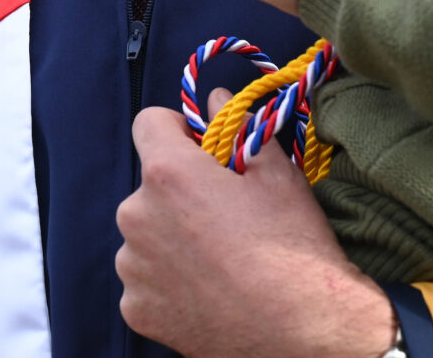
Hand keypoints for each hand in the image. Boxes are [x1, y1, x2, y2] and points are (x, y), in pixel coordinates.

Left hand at [116, 90, 397, 357]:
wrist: (300, 332)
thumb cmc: (291, 247)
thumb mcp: (276, 173)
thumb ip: (238, 127)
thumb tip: (216, 100)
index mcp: (168, 174)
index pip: (148, 122)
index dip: (177, 129)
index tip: (203, 148)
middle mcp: (137, 216)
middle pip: (150, 182)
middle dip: (179, 187)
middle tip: (224, 209)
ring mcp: (132, 268)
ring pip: (147, 230)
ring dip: (171, 233)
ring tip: (218, 255)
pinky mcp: (136, 309)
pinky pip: (145, 276)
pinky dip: (167, 277)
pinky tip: (207, 287)